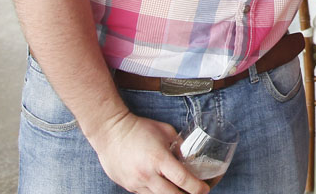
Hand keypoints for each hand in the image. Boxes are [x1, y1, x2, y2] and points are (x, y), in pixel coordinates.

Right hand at [87, 112, 209, 193]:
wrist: (110, 133)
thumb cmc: (139, 128)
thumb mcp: (166, 131)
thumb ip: (180, 145)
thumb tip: (192, 157)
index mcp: (159, 159)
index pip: (182, 180)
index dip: (197, 187)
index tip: (205, 189)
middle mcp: (147, 174)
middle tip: (196, 192)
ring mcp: (136, 183)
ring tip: (181, 190)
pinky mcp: (129, 187)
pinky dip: (158, 193)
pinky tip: (164, 186)